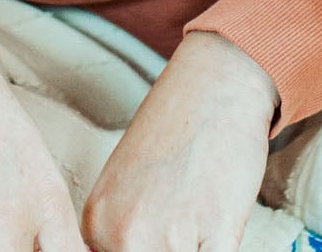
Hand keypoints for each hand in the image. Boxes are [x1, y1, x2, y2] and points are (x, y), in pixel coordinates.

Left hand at [82, 33, 277, 251]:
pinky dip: (223, 247)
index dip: (147, 248)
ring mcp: (168, 238)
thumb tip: (131, 250)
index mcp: (97, 222)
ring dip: (198, 248)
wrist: (217, 85)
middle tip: (184, 220)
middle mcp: (124, 235)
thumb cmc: (177, 128)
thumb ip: (125, 229)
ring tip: (200, 217)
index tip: (158, 232)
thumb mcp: (128, 185)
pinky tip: (219, 223)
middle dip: (172, 249)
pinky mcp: (216, 237)